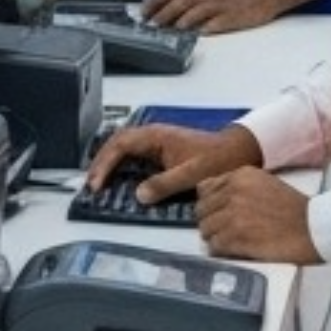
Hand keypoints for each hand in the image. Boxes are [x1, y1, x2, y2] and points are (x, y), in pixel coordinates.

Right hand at [84, 120, 259, 206]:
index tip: (97, 183)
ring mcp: (157, 143)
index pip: (121, 144)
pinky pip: (134, 156)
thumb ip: (165, 184)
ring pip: (124, 149)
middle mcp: (154, 136)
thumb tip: (138, 195)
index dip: (105, 163)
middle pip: (117, 144)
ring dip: (110, 164)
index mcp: (158, 136)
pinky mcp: (162, 152)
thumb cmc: (219, 160)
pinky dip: (122, 167)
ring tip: (98, 183)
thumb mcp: (193, 175)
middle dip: (101, 163)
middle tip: (91, 185)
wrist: (238, 152)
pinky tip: (119, 181)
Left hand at [138, 0, 283, 35]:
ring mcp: (220, 4)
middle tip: (152, 24)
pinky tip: (199, 33)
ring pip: (198, 8)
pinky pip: (219, 21)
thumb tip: (161, 11)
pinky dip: (208, 27)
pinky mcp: (233, 15)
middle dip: (165, 12)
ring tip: (172, 29)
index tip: (143, 11)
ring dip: (183, 19)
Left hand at [193, 166, 321, 264]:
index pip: (205, 189)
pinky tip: (239, 249)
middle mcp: (233, 191)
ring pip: (205, 229)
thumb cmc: (294, 210)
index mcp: (241, 175)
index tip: (220, 214)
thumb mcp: (265, 184)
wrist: (315, 228)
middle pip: (201, 210)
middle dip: (212, 222)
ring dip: (217, 238)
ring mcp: (233, 214)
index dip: (211, 205)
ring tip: (235, 241)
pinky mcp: (236, 236)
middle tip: (227, 231)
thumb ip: (237, 186)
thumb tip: (208, 195)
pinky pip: (215, 246)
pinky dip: (223, 251)